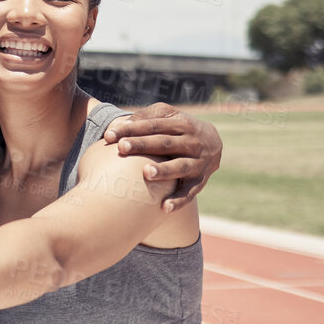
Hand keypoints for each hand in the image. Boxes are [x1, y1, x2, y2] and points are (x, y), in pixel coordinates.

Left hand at [104, 102, 222, 211]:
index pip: (153, 125)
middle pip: (164, 143)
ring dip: (164, 170)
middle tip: (122, 147)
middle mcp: (192, 142)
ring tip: (146, 173)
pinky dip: (179, 201)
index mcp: (182, 124)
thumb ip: (147, 117)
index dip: (132, 129)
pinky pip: (190, 193)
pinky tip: (164, 207)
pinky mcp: (200, 181)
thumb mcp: (168, 115)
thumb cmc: (178, 128)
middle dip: (143, 145)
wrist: (214, 142)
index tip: (109, 135)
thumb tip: (122, 125)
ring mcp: (198, 162)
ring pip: (180, 166)